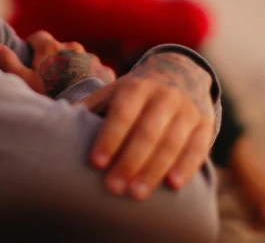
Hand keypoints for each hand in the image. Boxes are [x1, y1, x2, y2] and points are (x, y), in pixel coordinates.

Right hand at [0, 30, 115, 97]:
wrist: (85, 112)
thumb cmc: (49, 96)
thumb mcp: (22, 81)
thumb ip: (7, 61)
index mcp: (50, 47)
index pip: (38, 37)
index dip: (32, 48)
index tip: (31, 61)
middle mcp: (72, 47)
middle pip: (59, 48)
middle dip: (54, 59)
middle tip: (48, 79)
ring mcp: (91, 58)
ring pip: (78, 59)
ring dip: (72, 68)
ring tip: (67, 88)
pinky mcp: (106, 72)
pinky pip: (95, 70)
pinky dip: (89, 77)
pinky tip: (84, 93)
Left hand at [79, 51, 215, 199]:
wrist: (182, 71)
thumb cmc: (138, 90)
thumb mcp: (116, 90)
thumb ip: (93, 105)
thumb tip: (60, 117)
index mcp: (136, 87)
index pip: (122, 114)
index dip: (109, 138)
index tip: (95, 162)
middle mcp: (163, 96)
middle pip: (147, 132)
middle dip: (130, 161)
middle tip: (113, 188)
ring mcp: (186, 110)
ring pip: (172, 142)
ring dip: (154, 170)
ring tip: (137, 194)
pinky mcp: (204, 123)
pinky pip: (197, 147)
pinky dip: (186, 166)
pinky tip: (172, 185)